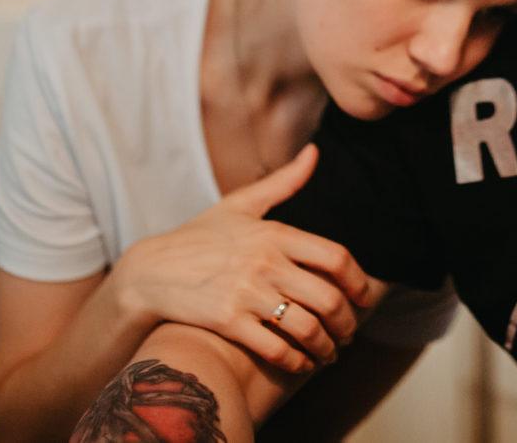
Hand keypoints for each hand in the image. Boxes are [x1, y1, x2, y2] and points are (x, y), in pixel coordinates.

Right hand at [111, 144, 374, 372]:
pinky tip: (302, 363)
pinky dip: (297, 361)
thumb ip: (283, 182)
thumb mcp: (240, 204)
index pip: (335, 257)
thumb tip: (315, 151)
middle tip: (350, 332)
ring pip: (307, 328)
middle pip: (328, 298)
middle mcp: (265, 262)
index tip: (365, 297)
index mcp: (274, 233)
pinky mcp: (229, 322)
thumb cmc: (199, 238)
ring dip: (327, 346)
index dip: (359, 282)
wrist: (151, 271)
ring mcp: (247, 293)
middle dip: (347, 322)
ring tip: (330, 351)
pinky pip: (277, 349)